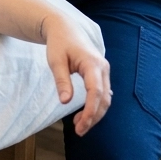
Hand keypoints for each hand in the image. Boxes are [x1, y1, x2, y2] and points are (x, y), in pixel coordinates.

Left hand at [42, 15, 110, 135]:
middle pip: (104, 99)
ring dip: (94, 113)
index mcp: (92, 64)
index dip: (90, 112)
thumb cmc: (58, 43)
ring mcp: (104, 71)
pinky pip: (102, 93)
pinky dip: (95, 106)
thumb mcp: (55, 61)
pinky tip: (85, 115)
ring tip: (79, 125)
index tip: (81, 126)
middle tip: (79, 131)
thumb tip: (66, 102)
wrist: (64, 28)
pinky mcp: (101, 74)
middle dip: (93, 117)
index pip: (95, 93)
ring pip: (105, 98)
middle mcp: (103, 68)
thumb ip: (62, 81)